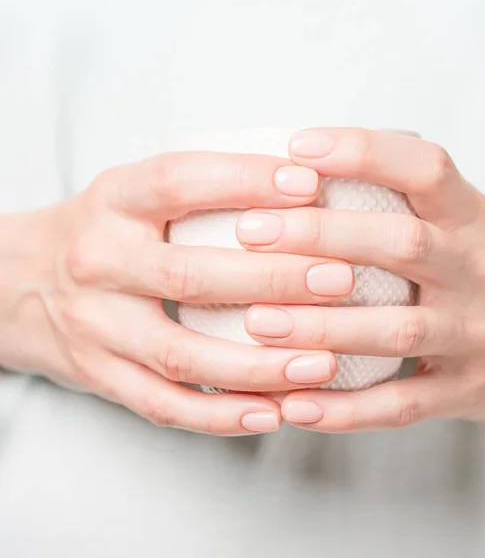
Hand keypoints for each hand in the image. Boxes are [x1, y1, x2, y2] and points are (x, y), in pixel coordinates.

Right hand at [0, 150, 352, 434]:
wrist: (13, 281)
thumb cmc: (102, 231)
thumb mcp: (134, 191)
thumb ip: (200, 186)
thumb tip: (298, 183)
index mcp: (113, 201)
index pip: (180, 181)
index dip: (245, 180)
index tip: (309, 184)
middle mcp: (100, 262)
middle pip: (191, 275)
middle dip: (273, 280)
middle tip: (340, 279)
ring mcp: (97, 327)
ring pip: (183, 355)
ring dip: (259, 365)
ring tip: (323, 363)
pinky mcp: (100, 376)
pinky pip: (166, 405)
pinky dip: (223, 416)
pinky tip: (274, 412)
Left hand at [238, 128, 484, 431]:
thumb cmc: (481, 270)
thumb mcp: (459, 222)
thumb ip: (400, 200)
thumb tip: (301, 174)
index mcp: (471, 218)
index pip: (425, 169)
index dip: (363, 151)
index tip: (300, 147)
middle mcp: (480, 270)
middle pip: (401, 244)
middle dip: (321, 236)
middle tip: (251, 232)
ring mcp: (477, 334)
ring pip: (397, 329)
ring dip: (322, 326)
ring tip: (257, 322)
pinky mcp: (468, 390)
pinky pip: (402, 404)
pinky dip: (345, 409)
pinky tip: (293, 405)